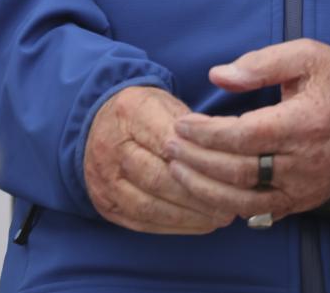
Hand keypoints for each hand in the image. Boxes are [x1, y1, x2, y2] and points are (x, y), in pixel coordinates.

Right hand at [84, 86, 233, 233]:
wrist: (100, 123)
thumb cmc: (146, 114)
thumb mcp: (167, 104)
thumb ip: (191, 127)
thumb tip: (226, 154)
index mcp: (130, 111)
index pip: (167, 140)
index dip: (198, 159)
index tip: (228, 171)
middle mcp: (110, 146)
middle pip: (157, 177)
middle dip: (197, 194)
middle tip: (230, 203)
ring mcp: (103, 179)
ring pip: (148, 206)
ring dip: (188, 216)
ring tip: (219, 217)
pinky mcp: (105, 204)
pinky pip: (141, 222)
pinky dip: (173, 226)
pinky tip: (199, 223)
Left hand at [164, 39, 329, 223]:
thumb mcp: (305, 55)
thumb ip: (260, 62)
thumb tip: (218, 75)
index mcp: (305, 122)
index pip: (246, 136)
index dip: (208, 133)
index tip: (182, 123)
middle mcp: (305, 161)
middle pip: (240, 171)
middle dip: (198, 160)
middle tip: (169, 146)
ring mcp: (305, 187)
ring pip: (246, 199)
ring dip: (205, 189)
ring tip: (177, 170)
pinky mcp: (304, 201)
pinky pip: (260, 212)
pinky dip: (229, 206)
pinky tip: (206, 192)